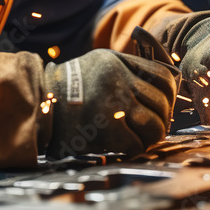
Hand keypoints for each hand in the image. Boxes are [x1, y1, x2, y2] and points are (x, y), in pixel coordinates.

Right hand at [42, 49, 176, 157]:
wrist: (39, 101)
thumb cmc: (71, 84)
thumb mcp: (100, 61)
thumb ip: (129, 67)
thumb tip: (164, 83)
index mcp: (119, 64)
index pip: (164, 78)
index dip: (170, 94)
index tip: (164, 104)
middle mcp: (120, 83)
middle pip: (162, 104)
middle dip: (162, 117)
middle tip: (154, 125)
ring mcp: (114, 107)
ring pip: (154, 126)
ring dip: (152, 135)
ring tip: (143, 137)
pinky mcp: (106, 131)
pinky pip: (137, 144)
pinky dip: (136, 148)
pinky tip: (127, 145)